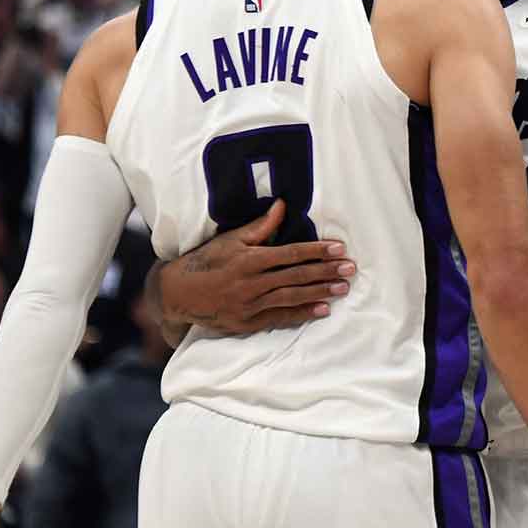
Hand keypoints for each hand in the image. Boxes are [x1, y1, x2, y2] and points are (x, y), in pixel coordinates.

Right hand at [158, 200, 355, 334]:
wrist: (177, 293)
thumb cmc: (207, 260)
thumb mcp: (231, 239)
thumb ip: (260, 226)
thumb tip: (282, 205)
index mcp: (249, 259)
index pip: (290, 254)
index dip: (316, 251)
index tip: (339, 248)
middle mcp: (251, 282)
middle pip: (296, 276)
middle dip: (326, 272)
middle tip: (350, 269)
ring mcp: (249, 304)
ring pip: (291, 297)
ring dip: (320, 292)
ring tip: (343, 288)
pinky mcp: (247, 322)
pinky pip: (280, 318)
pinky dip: (302, 314)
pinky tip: (323, 310)